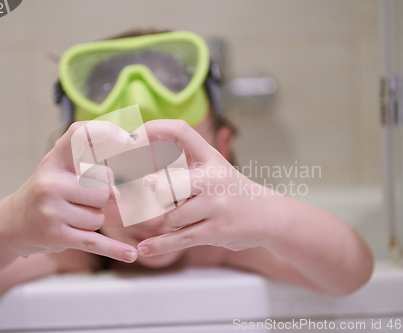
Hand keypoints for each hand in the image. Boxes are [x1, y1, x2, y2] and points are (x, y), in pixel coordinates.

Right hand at [1, 121, 137, 262]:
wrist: (11, 225)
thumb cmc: (46, 193)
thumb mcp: (59, 169)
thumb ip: (88, 162)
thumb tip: (126, 178)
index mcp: (54, 160)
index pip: (80, 135)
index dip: (105, 132)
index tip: (127, 140)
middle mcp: (50, 182)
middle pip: (103, 189)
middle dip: (101, 199)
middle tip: (80, 201)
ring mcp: (51, 210)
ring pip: (100, 217)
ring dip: (93, 220)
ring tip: (71, 217)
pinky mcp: (57, 236)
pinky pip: (96, 242)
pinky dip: (115, 250)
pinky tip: (131, 255)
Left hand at [134, 120, 275, 256]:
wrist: (268, 216)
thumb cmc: (230, 191)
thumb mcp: (212, 169)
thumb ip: (183, 167)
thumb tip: (143, 178)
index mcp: (211, 157)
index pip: (181, 131)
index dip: (155, 128)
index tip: (134, 136)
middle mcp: (214, 178)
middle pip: (167, 184)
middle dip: (156, 194)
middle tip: (156, 196)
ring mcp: (216, 205)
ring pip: (171, 215)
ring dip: (171, 220)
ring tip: (189, 217)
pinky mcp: (216, 231)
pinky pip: (179, 238)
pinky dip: (159, 245)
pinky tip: (144, 248)